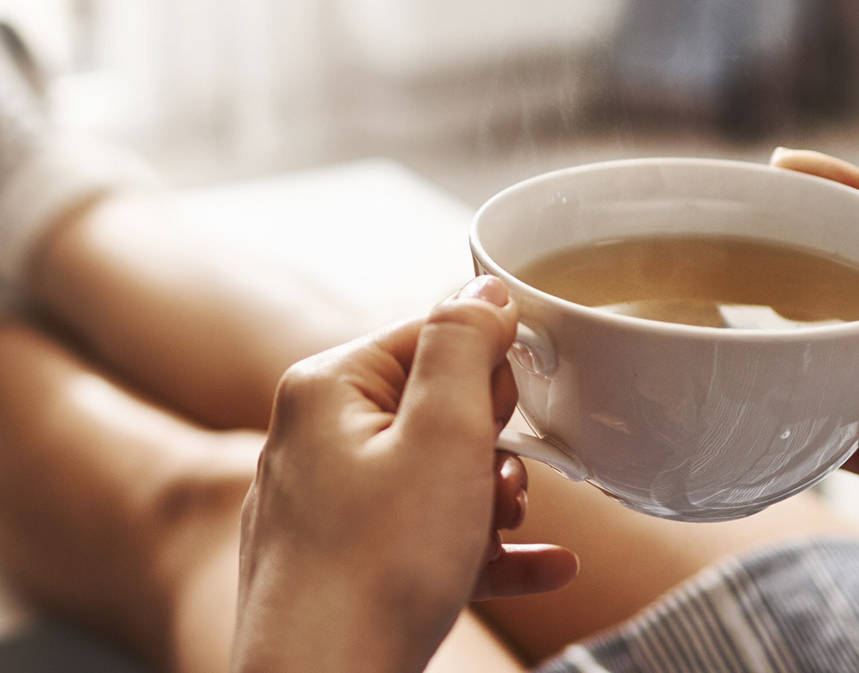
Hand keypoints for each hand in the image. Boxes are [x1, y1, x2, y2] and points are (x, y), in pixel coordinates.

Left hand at [232, 276, 577, 672]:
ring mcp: (323, 503)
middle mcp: (312, 436)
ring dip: (488, 500)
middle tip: (501, 484)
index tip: (512, 416)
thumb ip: (463, 348)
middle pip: (433, 408)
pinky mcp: (341, 562)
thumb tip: (483, 288)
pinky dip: (481, 550)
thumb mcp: (441, 437)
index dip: (486, 373)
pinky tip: (546, 569)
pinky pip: (424, 537)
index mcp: (326, 388)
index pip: (427, 336)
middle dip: (488, 445)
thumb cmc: (377, 568)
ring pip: (433, 477)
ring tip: (506, 530)